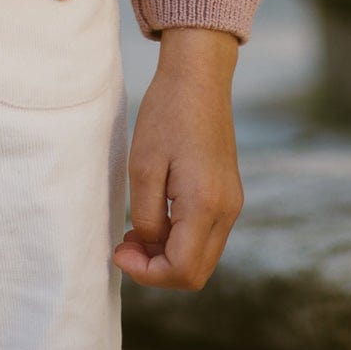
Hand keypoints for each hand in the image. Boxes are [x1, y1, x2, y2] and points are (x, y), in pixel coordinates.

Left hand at [112, 25, 243, 292]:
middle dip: (157, 269)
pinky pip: (206, 236)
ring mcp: (232, 203)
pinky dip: (180, 239)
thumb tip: (148, 246)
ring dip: (168, 255)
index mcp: (205, 204)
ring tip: (135, 232)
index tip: (118, 252)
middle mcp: (227, 211)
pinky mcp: (229, 194)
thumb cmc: (167, 114)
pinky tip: (155, 218)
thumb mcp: (143, 166)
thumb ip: (146, 217)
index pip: (181, 270)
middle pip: (195, 273)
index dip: (146, 272)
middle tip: (124, 246)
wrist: (199, 76)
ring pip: (202, 257)